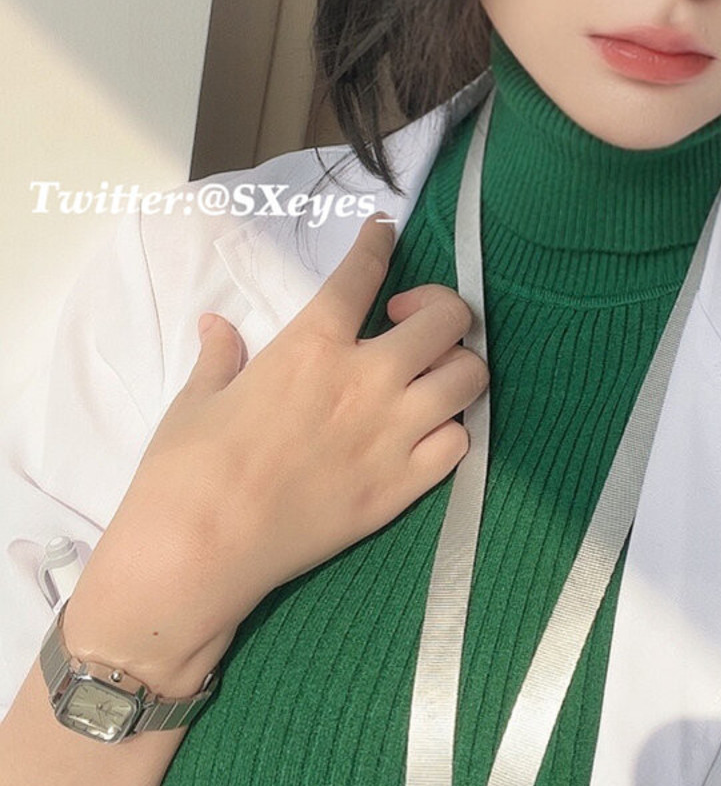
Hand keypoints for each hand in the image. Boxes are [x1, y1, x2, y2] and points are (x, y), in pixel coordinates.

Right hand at [62, 211, 488, 692]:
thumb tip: (216, 327)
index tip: (384, 233)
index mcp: (312, 346)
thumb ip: (220, 356)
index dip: (378, 244)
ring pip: (469, 377)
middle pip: (446, 319)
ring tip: (427, 374)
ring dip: (456, 364)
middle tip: (406, 320)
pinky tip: (426, 430)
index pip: (362, 274)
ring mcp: (392, 436)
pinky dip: (452, 430)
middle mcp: (366, 381)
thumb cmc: (186, 470)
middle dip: (437, 305)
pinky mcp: (402, 488)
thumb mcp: (196, 399)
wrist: (199, 552)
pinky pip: (460, 444)